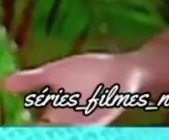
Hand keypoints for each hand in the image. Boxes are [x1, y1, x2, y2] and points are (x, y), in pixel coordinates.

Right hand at [3, 52, 146, 125]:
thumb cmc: (90, 72)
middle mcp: (66, 125)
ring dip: (54, 129)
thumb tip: (4, 83)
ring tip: (41, 127)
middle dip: (38, 131)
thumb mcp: (56, 72)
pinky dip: (76, 128)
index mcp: (55, 117)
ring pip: (63, 131)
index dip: (24, 130)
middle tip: (30, 128)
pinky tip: (64, 123)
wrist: (124, 71)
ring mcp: (82, 126)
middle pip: (46, 130)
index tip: (17, 128)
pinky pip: (84, 129)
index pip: (34, 130)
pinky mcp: (99, 123)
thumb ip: (32, 80)